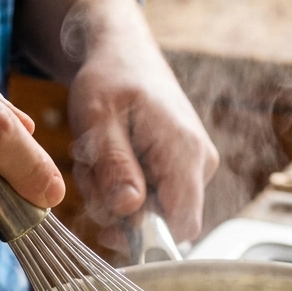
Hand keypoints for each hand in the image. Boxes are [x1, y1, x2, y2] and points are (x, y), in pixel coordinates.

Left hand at [18, 0, 217, 244]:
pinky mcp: (182, 169)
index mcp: (185, 151)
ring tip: (97, 159)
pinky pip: (152, 198)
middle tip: (91, 171)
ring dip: (115, 197)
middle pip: (163, 221)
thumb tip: (130, 211)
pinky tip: (108, 161)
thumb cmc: (110, 77)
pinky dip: (123, 187)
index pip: (182, 224)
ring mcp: (194, 167)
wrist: (124, 53)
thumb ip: (114, 165)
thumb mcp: (98, 118)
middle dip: (119, 210)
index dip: (145, 237)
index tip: (106, 219)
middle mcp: (200, 163)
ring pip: (153, 212)